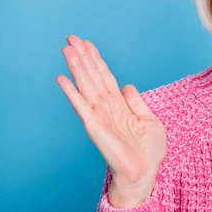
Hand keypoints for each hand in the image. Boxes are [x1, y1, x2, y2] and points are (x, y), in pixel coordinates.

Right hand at [56, 35, 166, 205]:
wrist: (144, 173)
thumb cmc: (149, 151)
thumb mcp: (149, 120)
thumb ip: (137, 103)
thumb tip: (127, 86)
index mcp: (120, 105)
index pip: (106, 77)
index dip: (97, 60)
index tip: (88, 44)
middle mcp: (107, 108)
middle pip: (92, 76)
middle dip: (83, 57)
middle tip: (71, 38)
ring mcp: (99, 116)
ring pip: (85, 85)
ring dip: (76, 67)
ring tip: (66, 49)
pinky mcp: (94, 127)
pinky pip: (81, 106)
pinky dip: (71, 93)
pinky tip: (62, 79)